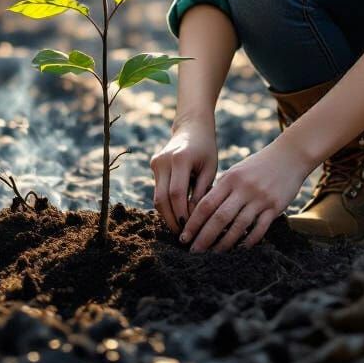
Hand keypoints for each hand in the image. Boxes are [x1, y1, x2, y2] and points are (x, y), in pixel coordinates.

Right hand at [150, 112, 217, 233]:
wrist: (192, 127)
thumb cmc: (206, 148)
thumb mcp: (210, 168)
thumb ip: (202, 192)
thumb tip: (196, 219)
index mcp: (180, 158)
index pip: (177, 193)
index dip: (181, 214)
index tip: (190, 229)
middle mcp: (164, 160)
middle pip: (162, 198)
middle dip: (172, 220)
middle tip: (182, 235)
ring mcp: (156, 162)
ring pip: (157, 197)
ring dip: (167, 215)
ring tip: (180, 228)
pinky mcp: (153, 165)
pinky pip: (158, 190)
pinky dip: (166, 204)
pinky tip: (176, 214)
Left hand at [179, 137, 312, 252]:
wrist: (290, 155)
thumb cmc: (259, 165)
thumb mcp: (237, 171)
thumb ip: (222, 189)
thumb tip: (204, 212)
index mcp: (230, 179)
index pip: (206, 204)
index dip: (193, 223)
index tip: (183, 237)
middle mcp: (243, 188)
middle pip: (219, 218)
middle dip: (204, 238)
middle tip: (193, 252)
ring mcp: (260, 198)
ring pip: (238, 226)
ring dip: (224, 244)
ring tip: (213, 255)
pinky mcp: (275, 206)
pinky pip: (259, 229)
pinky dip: (249, 241)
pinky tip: (240, 249)